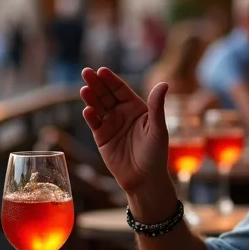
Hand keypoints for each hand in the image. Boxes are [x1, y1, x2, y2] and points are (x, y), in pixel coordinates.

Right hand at [79, 67, 169, 194]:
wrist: (145, 179)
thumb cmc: (156, 154)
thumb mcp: (158, 129)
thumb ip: (157, 106)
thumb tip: (164, 83)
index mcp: (136, 108)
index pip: (120, 89)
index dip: (110, 80)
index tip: (102, 70)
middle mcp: (121, 113)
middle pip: (106, 94)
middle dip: (96, 83)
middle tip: (86, 72)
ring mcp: (110, 125)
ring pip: (98, 107)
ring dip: (90, 98)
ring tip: (84, 89)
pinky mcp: (101, 138)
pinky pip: (94, 124)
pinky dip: (90, 117)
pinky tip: (87, 110)